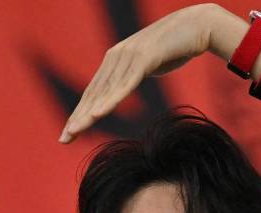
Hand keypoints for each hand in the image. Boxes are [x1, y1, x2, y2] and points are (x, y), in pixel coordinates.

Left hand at [59, 3, 246, 142]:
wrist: (196, 25)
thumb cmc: (175, 46)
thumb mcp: (148, 63)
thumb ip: (134, 72)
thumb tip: (126, 84)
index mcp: (115, 59)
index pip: (94, 91)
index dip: (80, 113)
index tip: (69, 133)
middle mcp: (116, 56)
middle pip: (94, 94)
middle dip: (77, 118)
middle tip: (63, 139)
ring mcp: (129, 57)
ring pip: (105, 92)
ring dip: (88, 114)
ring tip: (74, 131)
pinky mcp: (144, 59)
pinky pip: (125, 85)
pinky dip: (110, 101)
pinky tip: (96, 114)